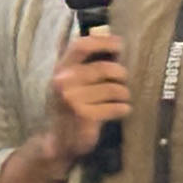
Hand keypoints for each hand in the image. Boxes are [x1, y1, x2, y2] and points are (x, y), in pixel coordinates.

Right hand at [42, 32, 130, 170]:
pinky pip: (114, 107)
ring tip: (123, 97)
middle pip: (104, 68)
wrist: (58, 140)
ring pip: (112, 89)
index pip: (81, 45)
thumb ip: (83, 64)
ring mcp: (73, 99)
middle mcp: (64, 82)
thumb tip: (112, 44)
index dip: (103, 42)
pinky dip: (123, 108)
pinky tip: (123, 110)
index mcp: (61, 69)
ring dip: (124, 93)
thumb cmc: (69, 106)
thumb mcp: (68, 82)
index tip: (119, 44)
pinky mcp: (85, 116)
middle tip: (124, 79)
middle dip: (120, 73)